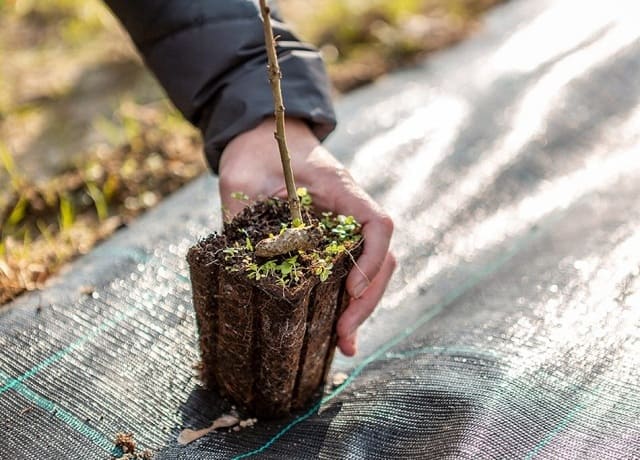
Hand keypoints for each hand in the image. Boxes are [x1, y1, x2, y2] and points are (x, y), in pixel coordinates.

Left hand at [219, 117, 395, 355]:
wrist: (264, 136)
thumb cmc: (257, 152)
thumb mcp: (242, 179)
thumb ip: (241, 215)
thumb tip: (241, 267)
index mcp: (338, 188)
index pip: (376, 223)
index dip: (371, 259)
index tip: (350, 290)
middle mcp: (349, 210)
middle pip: (382, 258)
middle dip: (367, 301)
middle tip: (343, 336)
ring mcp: (344, 226)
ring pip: (371, 269)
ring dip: (362, 308)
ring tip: (344, 344)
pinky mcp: (331, 240)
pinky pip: (350, 270)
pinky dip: (347, 300)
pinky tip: (334, 327)